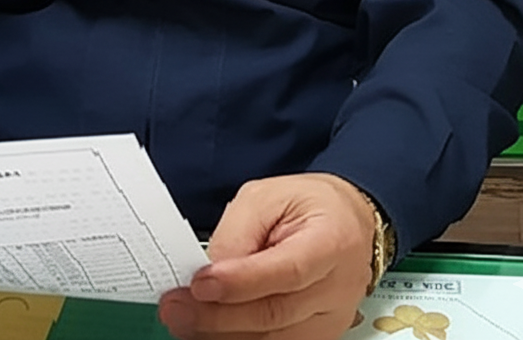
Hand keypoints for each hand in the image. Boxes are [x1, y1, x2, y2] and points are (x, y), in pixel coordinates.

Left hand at [158, 173, 374, 339]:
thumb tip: (210, 271)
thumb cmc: (306, 204)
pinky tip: (209, 332)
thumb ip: (239, 231)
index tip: (200, 284)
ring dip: (222, 334)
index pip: (287, 271)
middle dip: (218, 316)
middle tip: (175, 308)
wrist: (347, 222)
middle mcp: (338, 288)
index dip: (241, 282)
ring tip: (184, 321)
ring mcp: (331, 319)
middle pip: (276, 314)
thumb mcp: (267, 196)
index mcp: (331, 241)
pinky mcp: (319, 337)